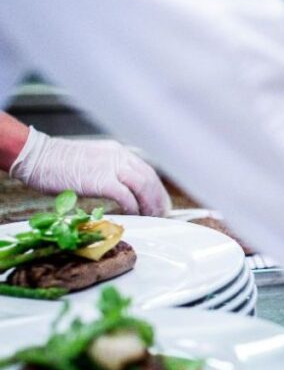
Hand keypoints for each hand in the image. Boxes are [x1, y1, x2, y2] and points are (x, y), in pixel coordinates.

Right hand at [9, 128, 169, 215]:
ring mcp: (110, 167)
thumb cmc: (57, 163)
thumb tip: (123, 191)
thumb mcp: (93, 162)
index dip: (157, 190)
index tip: (160, 204)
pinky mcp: (101, 180)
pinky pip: (126, 196)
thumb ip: (110, 172)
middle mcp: (118, 156)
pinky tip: (133, 216)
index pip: (147, 171)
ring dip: (149, 204)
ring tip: (150, 217)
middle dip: (158, 199)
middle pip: (149, 179)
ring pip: (143, 186)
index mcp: (117, 152)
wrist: (36, 157)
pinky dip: (133, 208)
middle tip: (160, 215)